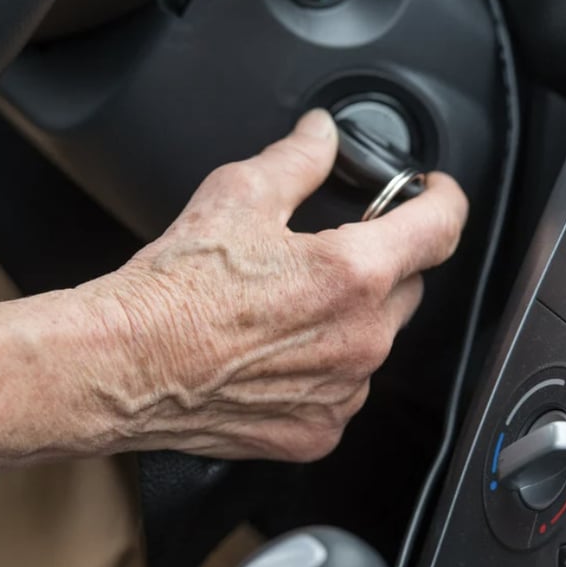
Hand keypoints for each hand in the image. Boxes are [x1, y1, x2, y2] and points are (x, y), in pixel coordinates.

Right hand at [86, 109, 467, 461]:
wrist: (122, 366)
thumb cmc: (172, 292)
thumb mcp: (237, 196)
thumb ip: (298, 159)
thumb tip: (322, 134)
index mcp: (352, 273)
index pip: (439, 228)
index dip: (443, 200)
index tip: (434, 195)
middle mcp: (360, 339)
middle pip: (406, 288)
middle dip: (380, 265)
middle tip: (323, 257)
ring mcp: (342, 393)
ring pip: (375, 343)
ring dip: (351, 322)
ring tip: (284, 313)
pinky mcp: (317, 432)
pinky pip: (343, 392)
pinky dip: (324, 372)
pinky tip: (275, 357)